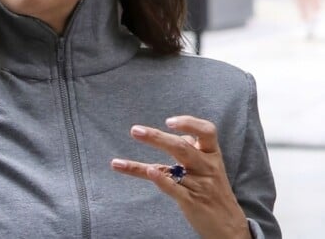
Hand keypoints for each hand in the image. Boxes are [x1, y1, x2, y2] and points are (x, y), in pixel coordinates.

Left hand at [111, 115, 250, 238]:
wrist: (230, 227)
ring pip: (170, 169)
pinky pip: (173, 188)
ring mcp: (199, 184)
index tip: (169, 121)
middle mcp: (206, 166)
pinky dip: (160, 180)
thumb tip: (176, 133)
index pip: (206, 131)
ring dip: (141, 164)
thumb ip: (194, 148)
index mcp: (212, 153)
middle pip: (181, 147)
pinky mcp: (191, 201)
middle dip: (156, 137)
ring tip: (118, 161)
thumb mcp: (211, 164)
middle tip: (135, 131)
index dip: (188, 123)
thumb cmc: (215, 189)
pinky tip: (148, 172)